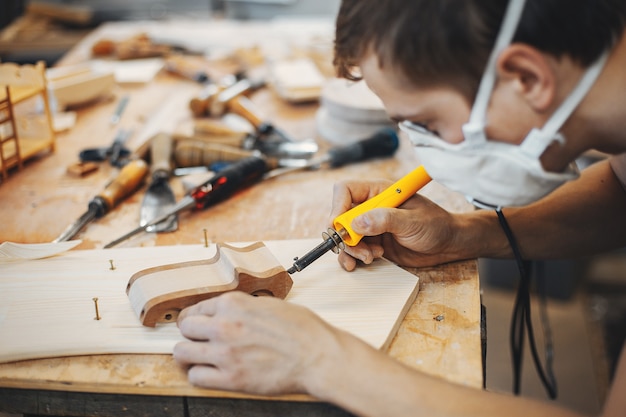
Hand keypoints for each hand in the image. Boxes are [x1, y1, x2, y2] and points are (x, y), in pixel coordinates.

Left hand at [173, 291, 345, 395]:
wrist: (318, 355)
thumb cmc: (302, 329)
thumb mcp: (269, 304)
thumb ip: (243, 307)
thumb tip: (229, 312)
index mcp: (234, 303)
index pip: (196, 308)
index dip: (195, 318)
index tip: (196, 324)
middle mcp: (224, 325)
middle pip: (185, 328)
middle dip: (190, 334)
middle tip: (197, 340)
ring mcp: (225, 353)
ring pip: (182, 352)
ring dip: (189, 355)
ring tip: (198, 357)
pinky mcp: (231, 378)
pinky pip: (196, 377)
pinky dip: (200, 375)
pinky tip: (210, 373)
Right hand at [330, 179, 463, 269]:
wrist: (448, 245)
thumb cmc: (436, 225)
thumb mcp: (412, 221)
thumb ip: (385, 220)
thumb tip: (357, 222)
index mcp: (378, 192)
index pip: (345, 191)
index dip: (337, 206)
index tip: (339, 226)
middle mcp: (371, 207)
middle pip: (341, 216)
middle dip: (345, 235)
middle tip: (358, 248)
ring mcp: (370, 226)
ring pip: (345, 236)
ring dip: (351, 250)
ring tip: (370, 257)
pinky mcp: (373, 243)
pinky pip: (353, 250)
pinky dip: (352, 258)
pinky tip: (362, 263)